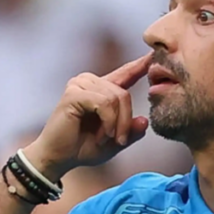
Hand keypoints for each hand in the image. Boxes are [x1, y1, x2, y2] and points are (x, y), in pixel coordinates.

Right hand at [23, 53, 151, 177]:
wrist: (58, 158)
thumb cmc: (83, 148)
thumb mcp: (115, 142)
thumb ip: (131, 131)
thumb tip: (145, 121)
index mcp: (102, 89)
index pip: (126, 73)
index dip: (141, 65)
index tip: (155, 55)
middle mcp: (90, 82)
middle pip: (123, 94)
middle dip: (125, 121)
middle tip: (118, 141)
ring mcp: (80, 85)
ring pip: (115, 98)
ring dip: (116, 124)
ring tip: (106, 139)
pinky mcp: (73, 93)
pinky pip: (104, 103)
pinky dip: (107, 121)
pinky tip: (101, 135)